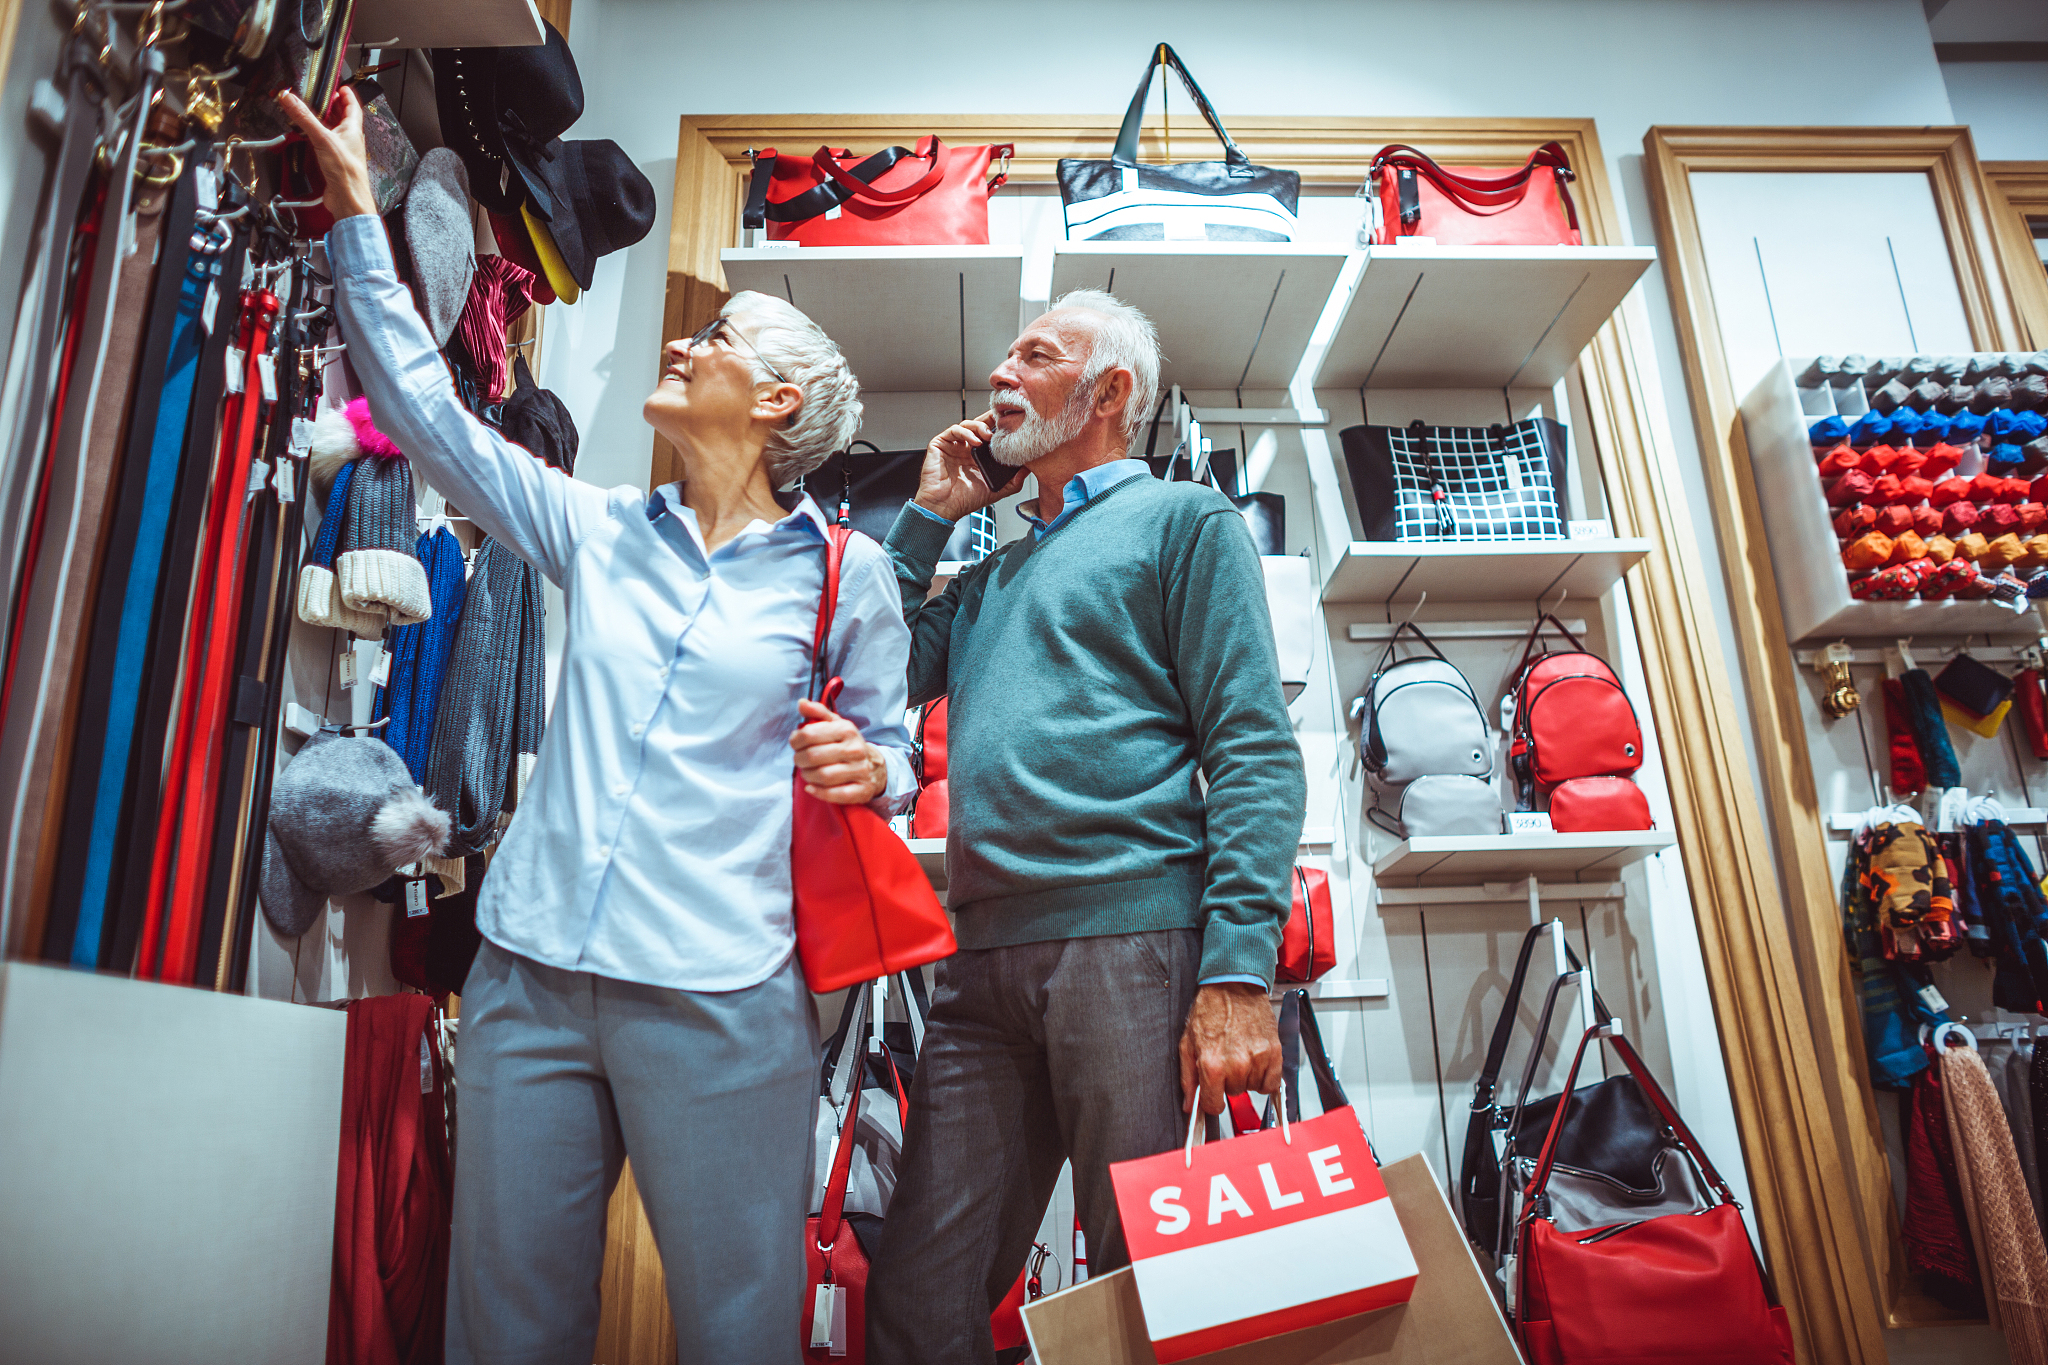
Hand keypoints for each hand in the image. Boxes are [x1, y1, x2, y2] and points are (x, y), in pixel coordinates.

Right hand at [274, 86, 376, 222]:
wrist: (348, 199)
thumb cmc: (346, 172)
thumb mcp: (323, 138)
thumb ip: (305, 117)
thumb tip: (290, 98)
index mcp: (353, 130)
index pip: (353, 106)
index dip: (347, 94)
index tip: (340, 86)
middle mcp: (350, 140)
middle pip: (343, 117)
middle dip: (333, 106)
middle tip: (322, 97)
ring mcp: (342, 151)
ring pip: (334, 131)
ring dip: (324, 121)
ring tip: (312, 113)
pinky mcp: (334, 163)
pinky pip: (326, 145)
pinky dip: (317, 138)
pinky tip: (309, 138)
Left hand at [791, 698, 887, 804]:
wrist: (874, 766)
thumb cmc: (846, 744)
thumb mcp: (835, 724)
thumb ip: (817, 712)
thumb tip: (801, 703)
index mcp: (847, 730)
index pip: (809, 733)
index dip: (796, 740)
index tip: (795, 744)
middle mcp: (855, 749)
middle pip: (813, 756)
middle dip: (799, 759)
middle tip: (799, 760)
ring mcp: (860, 770)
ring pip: (823, 776)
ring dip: (808, 776)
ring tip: (807, 773)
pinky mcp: (862, 790)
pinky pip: (836, 794)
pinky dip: (819, 792)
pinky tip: (811, 788)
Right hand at [913, 410, 1026, 521]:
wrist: (944, 508)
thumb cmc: (966, 500)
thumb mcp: (997, 489)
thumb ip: (1014, 480)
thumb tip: (1029, 468)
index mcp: (979, 456)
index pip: (991, 434)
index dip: (1000, 428)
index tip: (1012, 425)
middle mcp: (966, 448)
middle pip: (980, 424)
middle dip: (991, 420)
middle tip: (1002, 422)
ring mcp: (953, 445)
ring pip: (968, 424)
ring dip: (980, 426)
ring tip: (989, 436)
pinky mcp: (940, 444)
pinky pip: (953, 430)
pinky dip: (966, 432)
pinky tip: (975, 441)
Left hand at [1178, 983, 1282, 1116]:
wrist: (1233, 985)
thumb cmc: (1209, 1010)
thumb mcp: (1187, 1043)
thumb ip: (1188, 1079)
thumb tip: (1189, 1106)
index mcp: (1211, 1064)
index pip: (1214, 1106)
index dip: (1212, 1101)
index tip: (1213, 1094)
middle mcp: (1236, 1065)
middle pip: (1234, 1094)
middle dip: (1228, 1081)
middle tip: (1226, 1059)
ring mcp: (1257, 1059)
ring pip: (1252, 1088)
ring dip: (1247, 1077)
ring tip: (1240, 1054)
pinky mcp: (1274, 1052)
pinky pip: (1272, 1083)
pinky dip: (1265, 1076)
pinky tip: (1256, 1061)